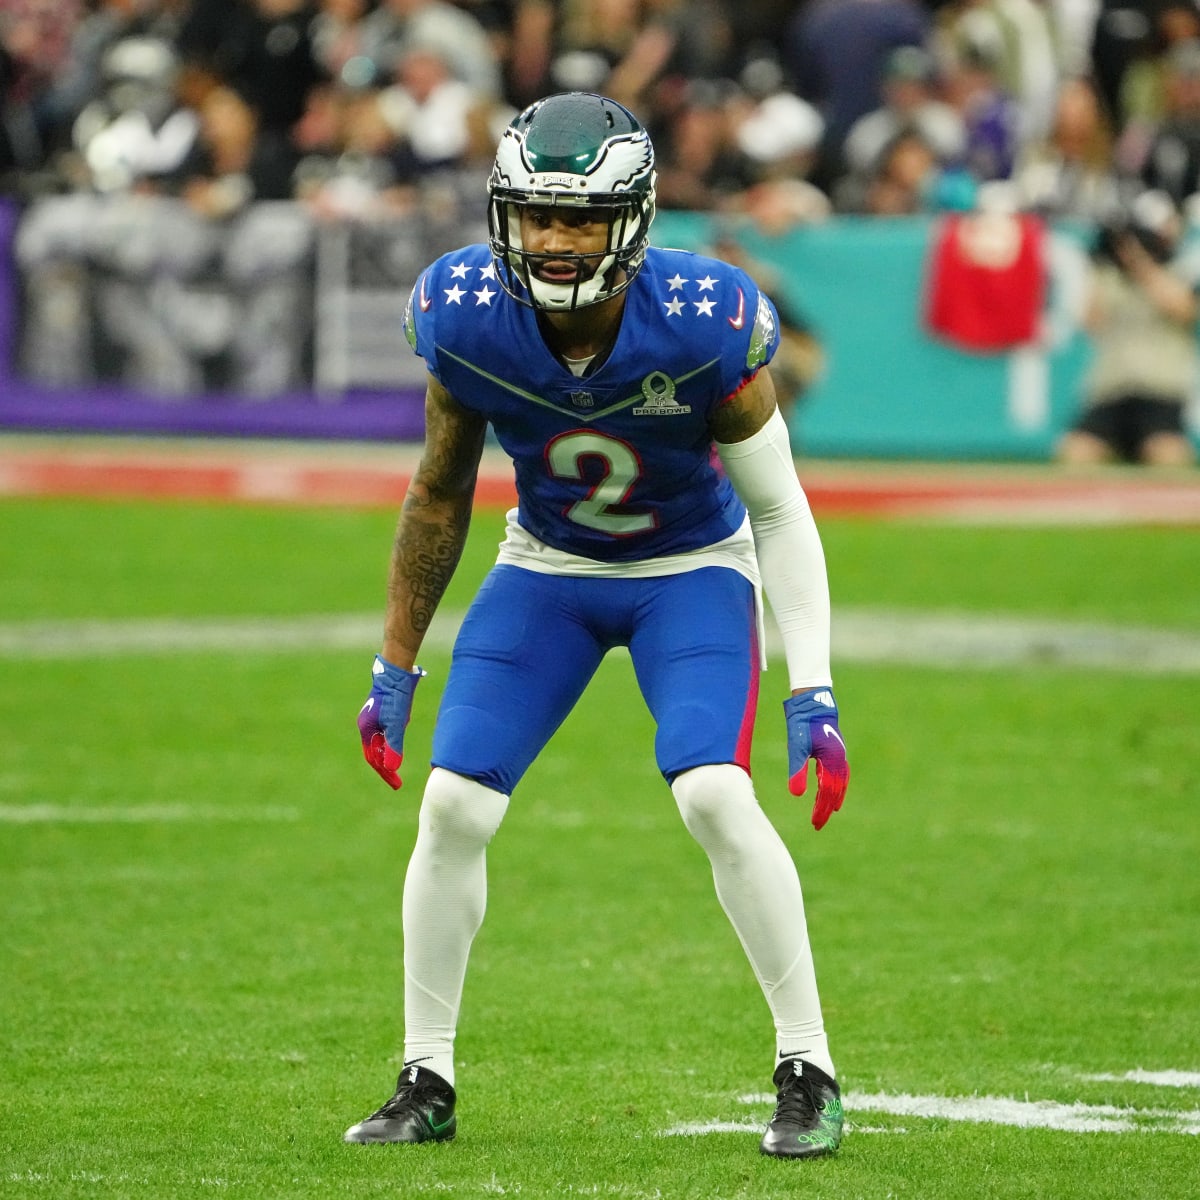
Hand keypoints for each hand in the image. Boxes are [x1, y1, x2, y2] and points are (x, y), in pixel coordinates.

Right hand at [357, 655, 424, 789]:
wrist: (396, 671)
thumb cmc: (395, 698)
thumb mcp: (396, 724)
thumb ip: (393, 746)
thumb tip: (391, 768)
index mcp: (366, 729)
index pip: (373, 759)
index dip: (385, 772)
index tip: (397, 784)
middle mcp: (367, 725)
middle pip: (374, 753)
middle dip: (385, 767)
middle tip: (397, 781)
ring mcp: (373, 718)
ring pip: (379, 743)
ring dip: (388, 754)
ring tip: (397, 765)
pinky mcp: (381, 711)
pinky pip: (385, 732)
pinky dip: (391, 741)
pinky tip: (399, 741)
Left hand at [783, 689, 849, 830]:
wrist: (813, 701)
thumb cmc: (803, 723)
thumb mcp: (796, 747)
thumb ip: (797, 770)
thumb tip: (797, 795)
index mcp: (832, 761)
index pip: (827, 793)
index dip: (821, 809)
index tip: (815, 824)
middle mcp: (840, 760)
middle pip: (835, 791)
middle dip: (826, 808)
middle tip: (817, 825)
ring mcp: (840, 755)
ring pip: (839, 783)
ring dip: (832, 799)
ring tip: (827, 812)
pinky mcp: (836, 750)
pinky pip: (839, 774)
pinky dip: (835, 786)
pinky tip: (828, 789)